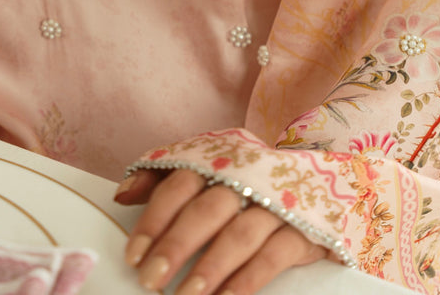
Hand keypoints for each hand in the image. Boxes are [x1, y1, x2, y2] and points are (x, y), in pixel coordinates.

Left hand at [115, 168, 326, 293]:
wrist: (317, 179)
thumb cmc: (242, 180)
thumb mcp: (202, 171)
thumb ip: (159, 179)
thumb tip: (122, 195)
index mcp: (217, 159)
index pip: (179, 184)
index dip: (154, 219)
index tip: (134, 256)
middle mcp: (246, 176)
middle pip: (207, 210)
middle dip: (177, 246)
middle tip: (152, 280)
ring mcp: (278, 201)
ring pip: (240, 235)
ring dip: (211, 267)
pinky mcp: (305, 228)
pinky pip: (274, 256)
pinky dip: (248, 280)